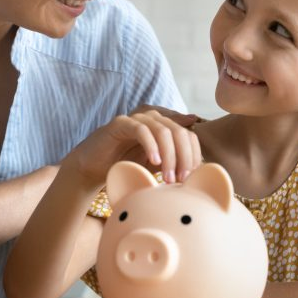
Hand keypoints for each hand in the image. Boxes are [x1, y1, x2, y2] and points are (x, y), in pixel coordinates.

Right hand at [61, 107, 201, 188]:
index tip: (192, 178)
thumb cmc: (126, 166)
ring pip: (163, 130)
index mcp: (164, 125)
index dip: (193, 155)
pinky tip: (154, 162)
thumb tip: (203, 160)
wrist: (94, 168)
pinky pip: (141, 130)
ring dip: (169, 156)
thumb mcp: (157, 165)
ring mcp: (136, 118)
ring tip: (168, 177)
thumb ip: (176, 159)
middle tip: (182, 180)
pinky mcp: (120, 123)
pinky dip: (151, 146)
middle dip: (184, 157)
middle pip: (179, 131)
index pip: (188, 135)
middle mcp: (153, 117)